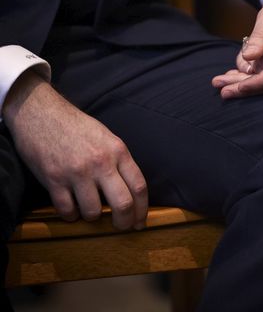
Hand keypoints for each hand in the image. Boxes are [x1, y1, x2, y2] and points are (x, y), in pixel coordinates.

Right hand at [3, 70, 147, 229]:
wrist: (41, 113)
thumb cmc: (77, 126)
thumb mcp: (107, 138)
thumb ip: (120, 162)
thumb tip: (131, 190)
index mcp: (118, 151)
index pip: (139, 186)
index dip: (143, 210)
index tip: (140, 222)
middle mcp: (101, 163)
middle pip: (123, 204)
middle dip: (124, 222)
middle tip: (122, 227)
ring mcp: (76, 172)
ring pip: (93, 212)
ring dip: (92, 217)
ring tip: (90, 211)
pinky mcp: (53, 180)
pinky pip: (67, 210)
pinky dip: (71, 215)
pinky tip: (72, 210)